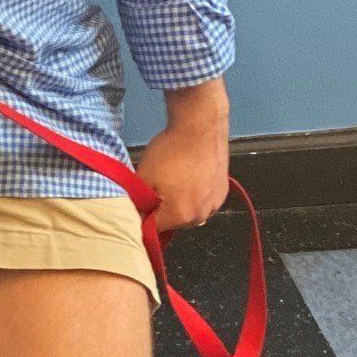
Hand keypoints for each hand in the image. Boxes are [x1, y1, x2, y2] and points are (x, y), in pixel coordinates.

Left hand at [136, 82, 229, 232]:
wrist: (200, 126)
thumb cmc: (169, 152)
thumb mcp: (144, 177)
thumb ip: (137, 202)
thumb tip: (134, 218)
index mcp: (180, 216)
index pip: (153, 230)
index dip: (141, 218)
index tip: (137, 205)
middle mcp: (201, 217)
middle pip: (172, 223)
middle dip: (161, 211)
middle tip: (155, 188)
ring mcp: (215, 205)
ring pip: (188, 213)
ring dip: (178, 204)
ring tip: (173, 181)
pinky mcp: (223, 192)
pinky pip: (203, 202)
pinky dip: (193, 195)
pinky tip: (188, 177)